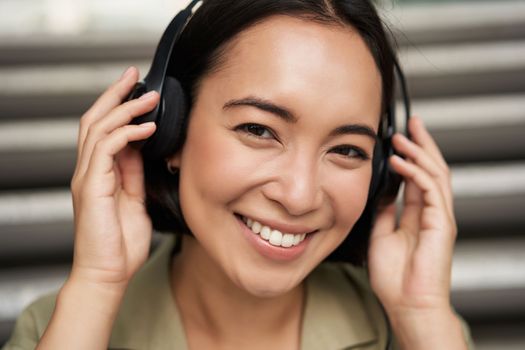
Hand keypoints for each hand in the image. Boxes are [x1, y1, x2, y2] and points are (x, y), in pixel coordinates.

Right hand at [69, 66, 158, 291]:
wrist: (108, 273)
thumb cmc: (120, 243)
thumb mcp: (135, 199)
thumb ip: (134, 173)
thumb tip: (142, 149)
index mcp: (99, 173)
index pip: (104, 129)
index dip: (118, 106)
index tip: (137, 89)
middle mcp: (89, 170)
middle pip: (95, 119)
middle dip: (115, 94)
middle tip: (133, 75)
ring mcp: (87, 177)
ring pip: (98, 128)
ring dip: (125, 109)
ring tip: (149, 98)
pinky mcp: (91, 186)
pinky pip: (107, 149)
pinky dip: (127, 134)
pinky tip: (147, 128)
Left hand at [368, 116, 456, 316]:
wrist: (407, 304)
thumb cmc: (395, 278)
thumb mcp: (381, 235)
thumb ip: (385, 212)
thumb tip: (381, 191)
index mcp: (418, 215)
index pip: (418, 176)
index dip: (411, 155)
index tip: (399, 137)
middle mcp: (432, 213)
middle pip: (431, 169)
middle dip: (422, 144)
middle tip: (411, 123)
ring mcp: (439, 217)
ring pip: (434, 175)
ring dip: (419, 152)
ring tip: (403, 135)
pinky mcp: (441, 224)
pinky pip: (430, 191)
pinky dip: (416, 174)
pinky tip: (401, 162)